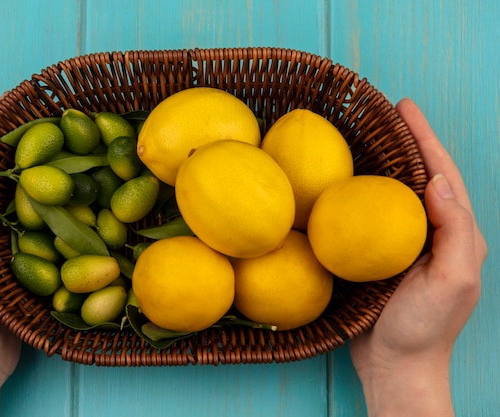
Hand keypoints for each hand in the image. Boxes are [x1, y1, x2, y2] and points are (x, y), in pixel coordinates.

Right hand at [349, 99, 487, 415]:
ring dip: (385, 161)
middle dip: (408, 141)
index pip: (442, 174)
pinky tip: (346, 182)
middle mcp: (433, 233)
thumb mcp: (452, 281)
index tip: (405, 108)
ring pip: (396, 192)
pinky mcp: (380, 256)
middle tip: (385, 113)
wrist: (394, 366)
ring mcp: (406, 244)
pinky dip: (363, 191)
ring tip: (367, 135)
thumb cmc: (424, 329)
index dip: (425, 138)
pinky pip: (373, 215)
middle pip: (421, 175)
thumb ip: (455, 231)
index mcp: (457, 234)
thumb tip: (439, 181)